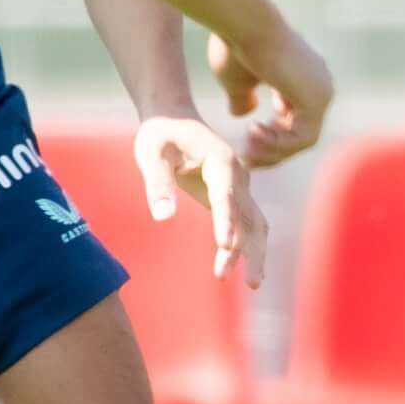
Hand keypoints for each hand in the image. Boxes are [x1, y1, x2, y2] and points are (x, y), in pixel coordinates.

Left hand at [133, 115, 271, 287]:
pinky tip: (236, 269)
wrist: (175, 119)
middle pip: (251, 215)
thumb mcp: (149, 152)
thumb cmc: (159, 134)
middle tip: (252, 282)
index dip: (226, 220)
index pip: (225, 193)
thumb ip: (157, 182)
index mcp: (220, 159)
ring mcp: (239, 186)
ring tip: (252, 284)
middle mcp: (237, 174)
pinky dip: (247, 246)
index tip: (225, 245)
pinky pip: (246, 224)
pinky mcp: (232, 197)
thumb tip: (163, 217)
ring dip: (253, 252)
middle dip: (253, 249)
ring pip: (254, 223)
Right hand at [206, 21, 333, 169]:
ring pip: (303, 140)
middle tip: (245, 159)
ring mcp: (321, 91)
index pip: (294, 120)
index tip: (245, 146)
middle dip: (271, 150)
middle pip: (300, 133)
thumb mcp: (238, 81)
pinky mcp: (317, 100)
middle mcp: (319, 84)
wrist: (243, 24)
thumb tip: (244, 114)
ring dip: (272, 151)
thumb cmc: (236, 46)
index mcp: (303, 77)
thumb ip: (244, 98)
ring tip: (246, 149)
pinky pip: (303, 138)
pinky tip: (252, 134)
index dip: (270, 139)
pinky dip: (277, 144)